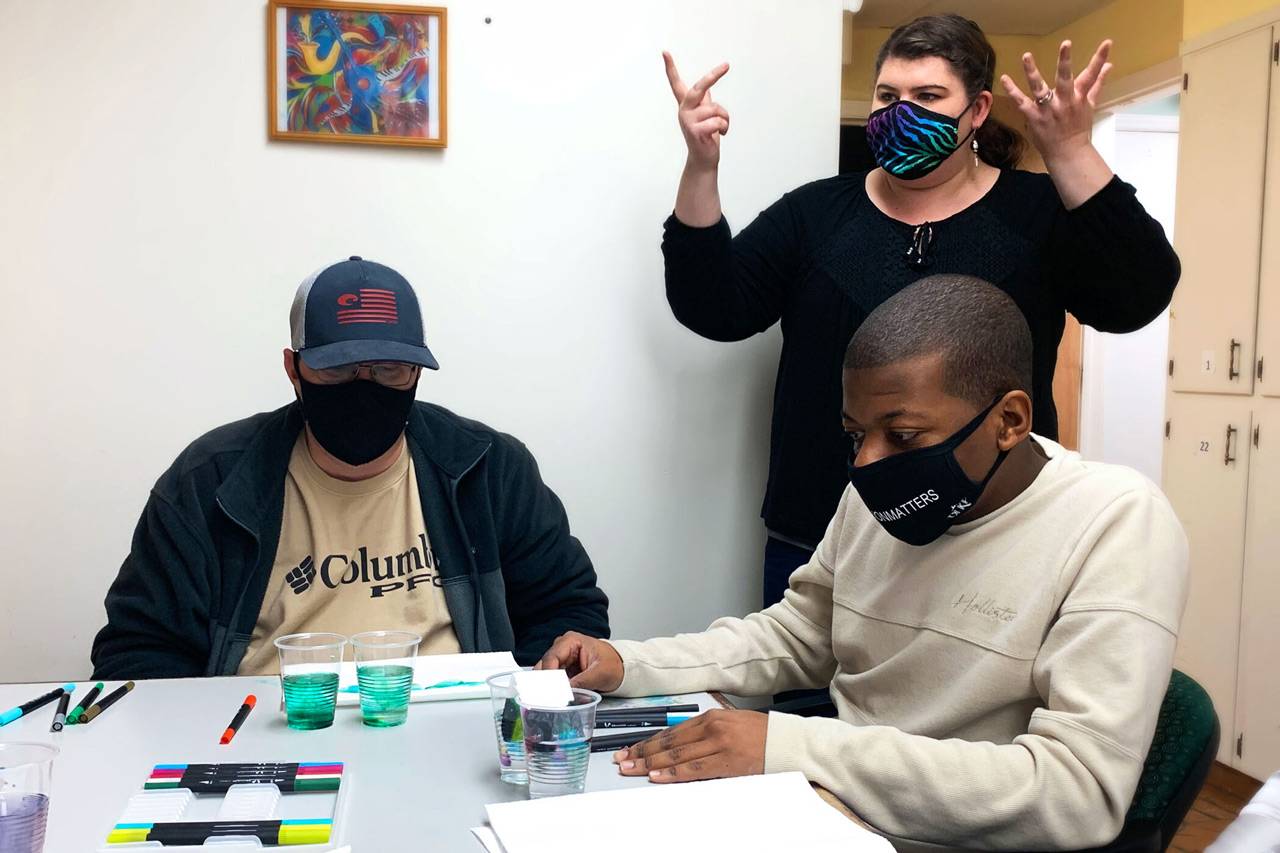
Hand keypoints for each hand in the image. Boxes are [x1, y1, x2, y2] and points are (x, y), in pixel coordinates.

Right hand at [535, 631, 623, 690]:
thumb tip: (565, 691)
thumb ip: (582, 682)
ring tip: (553, 699)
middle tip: (548, 698)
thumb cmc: (613, 665)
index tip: (550, 692)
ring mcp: (561, 658)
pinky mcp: (562, 669)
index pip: (552, 658)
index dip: (549, 676)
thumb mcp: (600, 674)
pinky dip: (552, 689)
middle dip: (545, 683)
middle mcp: (562, 647)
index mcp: (571, 641)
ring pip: (545, 674)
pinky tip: (556, 697)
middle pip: (544, 665)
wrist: (620, 668)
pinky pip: (551, 680)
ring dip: (548, 687)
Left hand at [614, 708, 766, 782]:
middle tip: (622, 761)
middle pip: (669, 742)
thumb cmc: (760, 734)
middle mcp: (712, 727)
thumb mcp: (729, 724)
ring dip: (651, 764)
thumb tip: (677, 744)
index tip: (630, 749)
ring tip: (632, 769)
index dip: (647, 742)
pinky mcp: (728, 762)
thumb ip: (704, 731)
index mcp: (711, 717)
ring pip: (677, 756)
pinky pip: (695, 770)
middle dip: (642, 752)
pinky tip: (658, 776)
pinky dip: (673, 774)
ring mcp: (719, 744)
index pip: (671, 732)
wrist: (787, 741)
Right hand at [663, 51, 729, 171]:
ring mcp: (688, 120)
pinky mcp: (694, 131)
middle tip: (726, 65)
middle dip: (713, 76)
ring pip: (716, 109)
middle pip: (699, 88)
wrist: (704, 160)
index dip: (670, 68)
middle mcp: (684, 110)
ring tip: (721, 128)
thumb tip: (707, 86)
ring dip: (725, 119)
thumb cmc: (706, 137)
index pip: (676, 83)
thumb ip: (705, 101)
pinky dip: (724, 128)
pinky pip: (717, 121)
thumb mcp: (707, 115)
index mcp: (686, 105)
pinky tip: (719, 135)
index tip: (664, 52)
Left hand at [1000, 39, 1112, 164]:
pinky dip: (1012, 91)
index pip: (1092, 75)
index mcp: (1079, 97)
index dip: (1099, 59)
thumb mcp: (1090, 105)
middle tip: (1066, 44)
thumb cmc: (1078, 127)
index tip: (1107, 43)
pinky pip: (1021, 102)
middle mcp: (1064, 101)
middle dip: (1065, 62)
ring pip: (1040, 88)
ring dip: (1032, 72)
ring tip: (1027, 55)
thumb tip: (1110, 65)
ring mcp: (1048, 109)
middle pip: (1065, 79)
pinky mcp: (1034, 117)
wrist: (1067, 152)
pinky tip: (1004, 78)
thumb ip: (1098, 83)